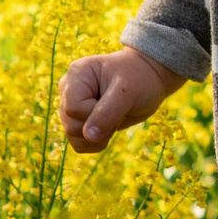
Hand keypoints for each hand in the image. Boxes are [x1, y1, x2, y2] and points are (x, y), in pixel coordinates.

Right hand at [58, 46, 183, 152]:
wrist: (149, 78)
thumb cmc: (140, 78)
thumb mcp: (128, 92)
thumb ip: (107, 113)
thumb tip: (88, 136)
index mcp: (77, 74)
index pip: (73, 108)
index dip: (95, 114)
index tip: (117, 102)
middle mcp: (68, 90)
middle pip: (71, 125)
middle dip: (100, 126)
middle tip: (119, 109)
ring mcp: (71, 106)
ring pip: (73, 137)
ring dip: (100, 135)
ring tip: (115, 115)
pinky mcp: (78, 121)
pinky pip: (79, 144)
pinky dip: (97, 142)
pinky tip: (111, 125)